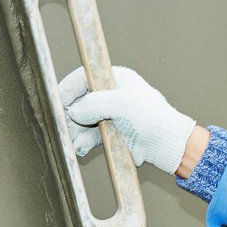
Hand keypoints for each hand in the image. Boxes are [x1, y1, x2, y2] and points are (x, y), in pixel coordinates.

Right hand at [58, 66, 196, 174]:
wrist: (170, 145)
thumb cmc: (153, 119)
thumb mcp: (121, 104)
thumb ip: (94, 104)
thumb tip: (73, 111)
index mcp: (117, 79)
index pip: (84, 77)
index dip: (69, 89)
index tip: (56, 102)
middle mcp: (113, 95)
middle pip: (81, 101)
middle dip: (72, 115)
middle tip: (65, 127)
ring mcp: (113, 115)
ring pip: (84, 121)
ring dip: (77, 132)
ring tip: (77, 142)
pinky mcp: (114, 133)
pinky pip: (92, 135)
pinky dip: (85, 141)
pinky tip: (82, 148)